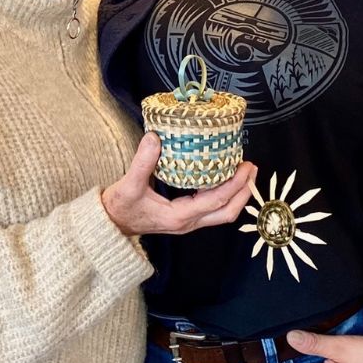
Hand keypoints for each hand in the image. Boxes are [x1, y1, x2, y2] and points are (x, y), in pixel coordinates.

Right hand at [101, 132, 256, 236]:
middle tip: (252, 169)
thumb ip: (142, 162)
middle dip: (244, 192)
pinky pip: (212, 209)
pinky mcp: (185, 218)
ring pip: (222, 213)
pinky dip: (225, 195)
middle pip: (227, 212)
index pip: (215, 201)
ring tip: (245, 172)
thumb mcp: (129, 184)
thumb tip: (155, 137)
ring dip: (237, 194)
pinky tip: (225, 178)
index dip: (234, 185)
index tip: (245, 167)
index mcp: (179, 216)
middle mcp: (188, 222)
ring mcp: (188, 222)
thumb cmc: (120, 208)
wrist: (110, 225)